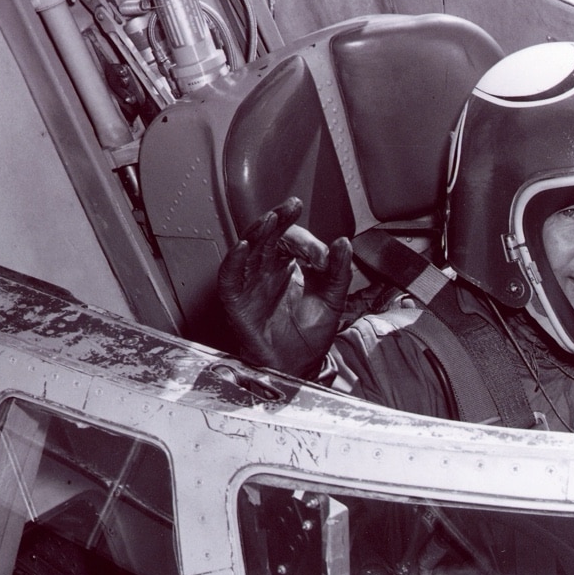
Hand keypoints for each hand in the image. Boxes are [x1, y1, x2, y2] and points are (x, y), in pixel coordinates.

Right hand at [217, 198, 351, 375]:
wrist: (298, 368)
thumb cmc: (308, 336)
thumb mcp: (332, 301)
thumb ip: (339, 272)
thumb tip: (343, 242)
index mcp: (287, 267)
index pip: (291, 240)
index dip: (305, 241)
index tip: (322, 254)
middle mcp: (266, 271)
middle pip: (267, 236)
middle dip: (279, 220)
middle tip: (291, 207)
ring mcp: (250, 284)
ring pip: (248, 249)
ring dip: (258, 232)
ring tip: (271, 220)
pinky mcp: (236, 301)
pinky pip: (230, 276)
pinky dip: (235, 261)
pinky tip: (245, 247)